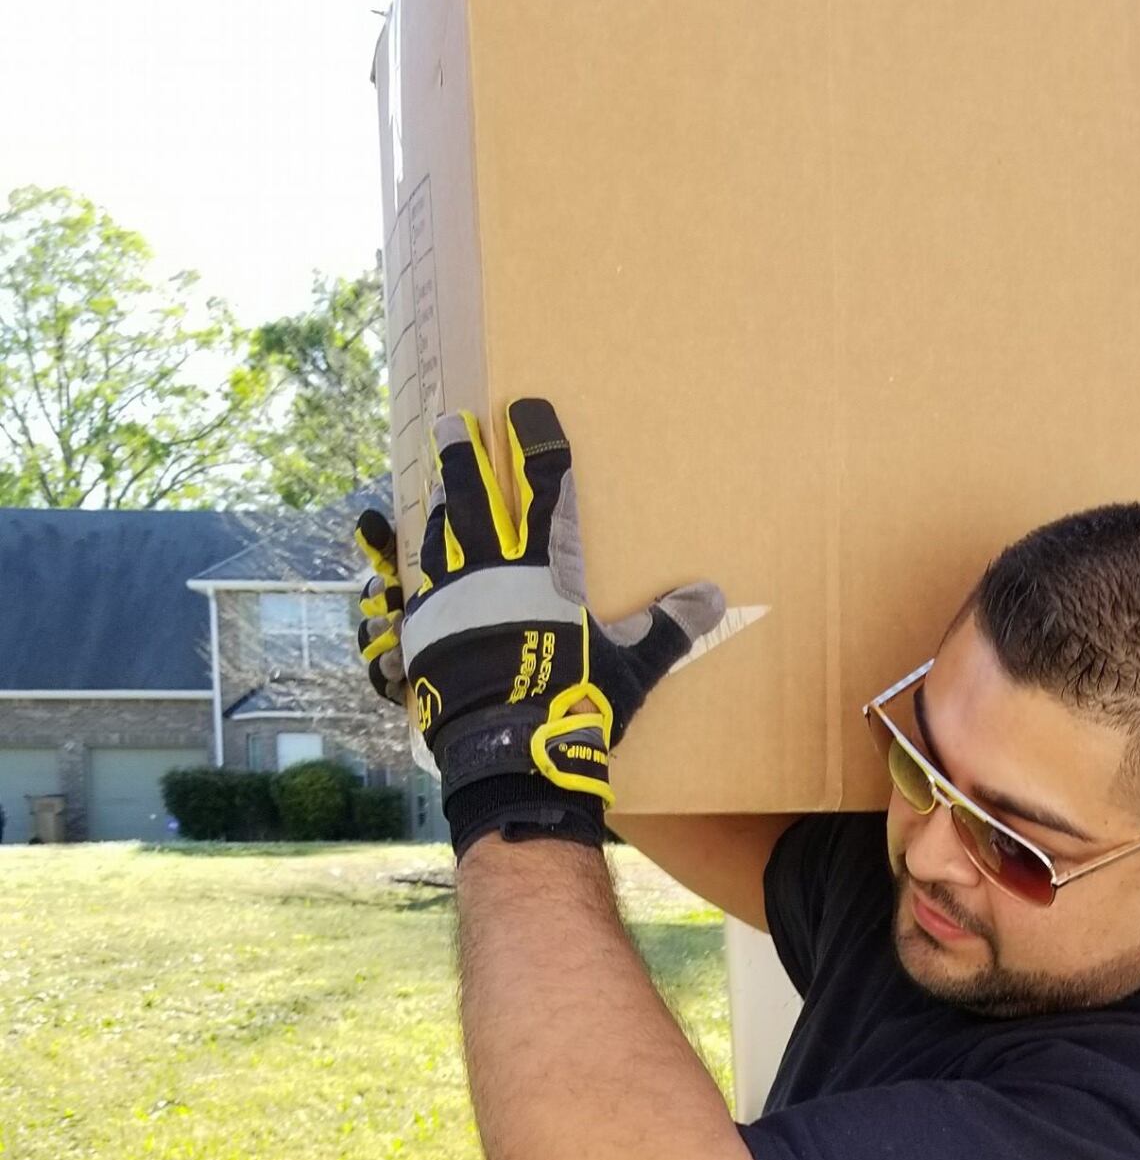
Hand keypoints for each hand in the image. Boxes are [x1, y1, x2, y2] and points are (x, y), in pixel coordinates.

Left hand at [353, 399, 723, 857]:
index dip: (537, 444)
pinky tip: (406, 558)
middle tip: (455, 422)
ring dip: (440, 502)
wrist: (506, 750)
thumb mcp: (631, 666)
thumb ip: (668, 626)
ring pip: (440, 532)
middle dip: (467, 455)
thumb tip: (712, 594)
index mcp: (545, 568)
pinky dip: (409, 563)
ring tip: (437, 480)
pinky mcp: (424, 631)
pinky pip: (411, 584)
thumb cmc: (574, 702)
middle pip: (476, 496)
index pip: (543, 488)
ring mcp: (451, 598)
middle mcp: (492, 570)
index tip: (530, 409)